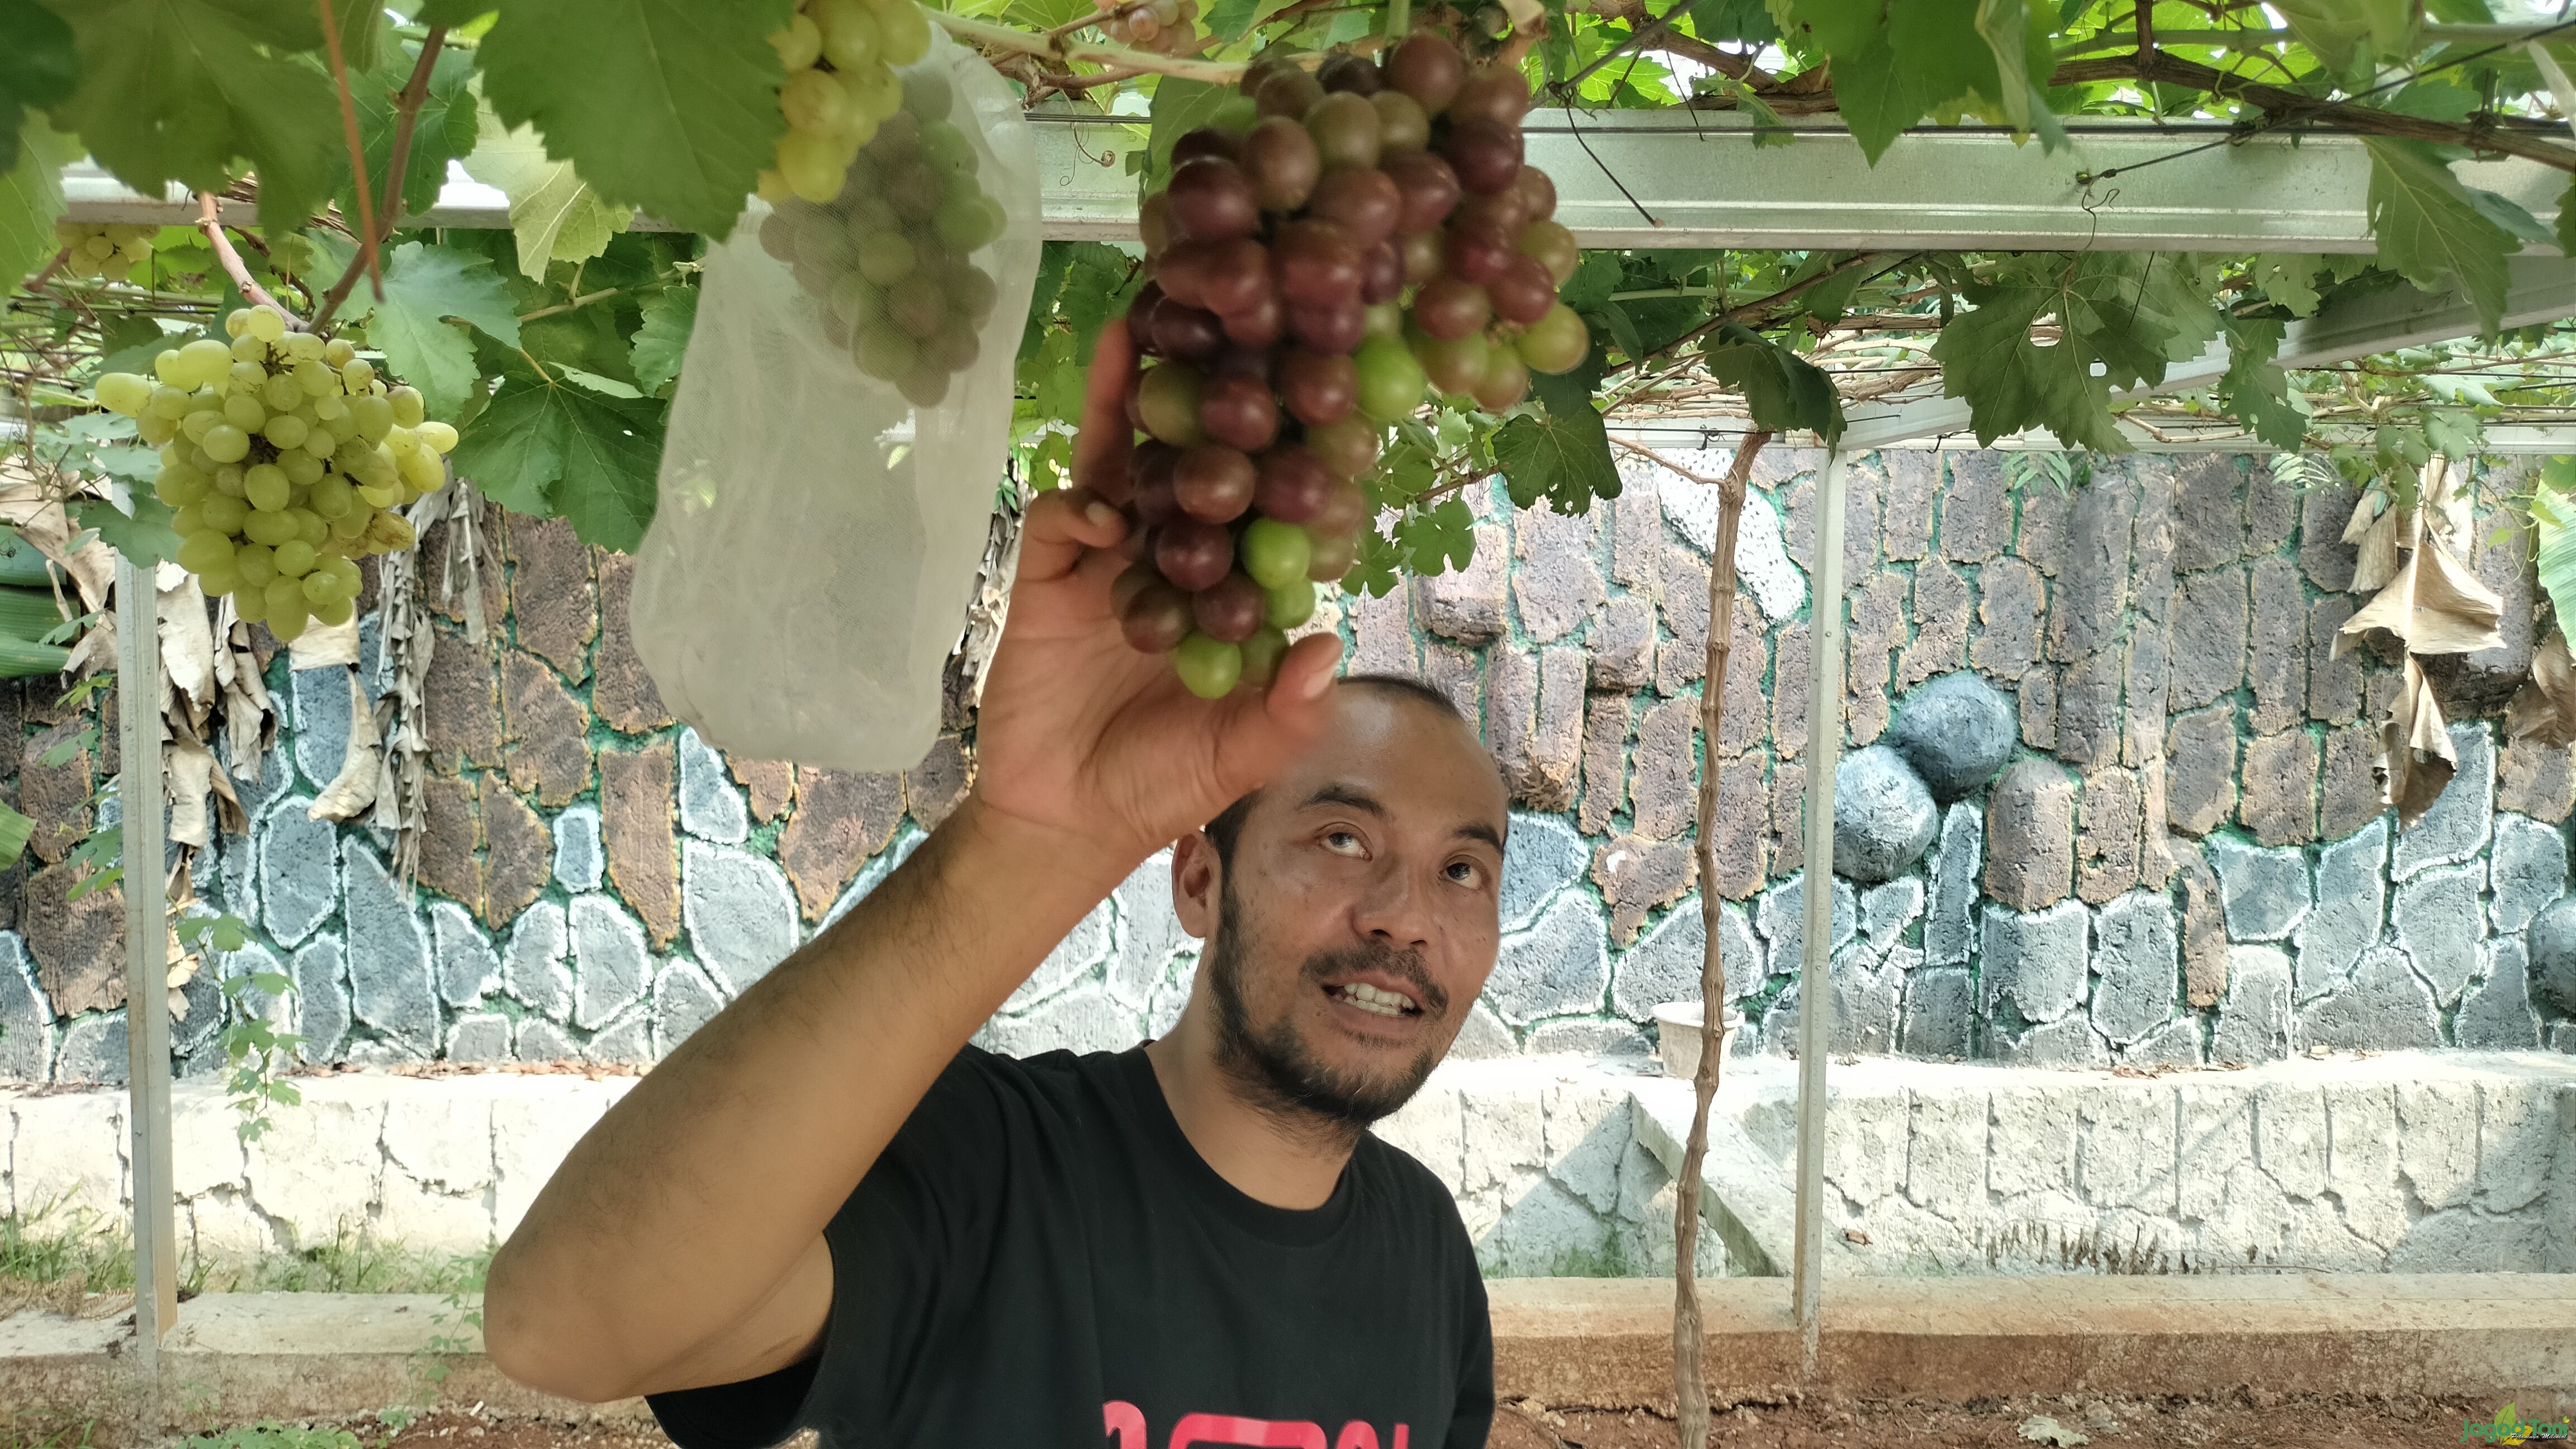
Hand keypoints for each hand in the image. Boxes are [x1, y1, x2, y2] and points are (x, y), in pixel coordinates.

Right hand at [969, 323, 1344, 866]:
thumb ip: (1284, 714)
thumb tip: (1326, 648)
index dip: (1283, 445)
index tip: (1311, 382)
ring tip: (1137, 333)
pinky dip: (1081, 507)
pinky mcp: (1047, 578)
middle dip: (1201, 389)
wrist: (1065, 819)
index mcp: (1230, 588)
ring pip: (1122, 468)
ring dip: (1129, 405)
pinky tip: (1103, 513)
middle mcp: (1172, 557)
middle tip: (1220, 309)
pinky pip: (1061, 521)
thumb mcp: (1237, 758)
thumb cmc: (1163, 784)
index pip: (1262, 501)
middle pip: (1191, 458)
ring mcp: (1107, 562)